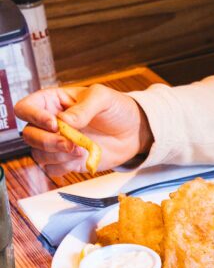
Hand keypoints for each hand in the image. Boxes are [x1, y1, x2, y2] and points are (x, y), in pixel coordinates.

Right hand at [14, 84, 151, 175]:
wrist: (133, 132)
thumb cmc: (117, 109)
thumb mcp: (103, 98)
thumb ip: (83, 107)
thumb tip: (64, 121)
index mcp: (53, 102)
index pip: (26, 107)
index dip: (33, 116)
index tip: (54, 123)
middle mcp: (50, 123)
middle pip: (29, 135)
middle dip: (47, 141)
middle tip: (69, 142)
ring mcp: (58, 143)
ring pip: (38, 154)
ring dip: (57, 155)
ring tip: (80, 150)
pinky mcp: (67, 160)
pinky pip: (52, 169)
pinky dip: (63, 167)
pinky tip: (80, 158)